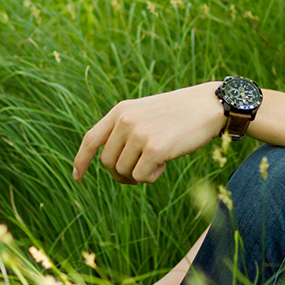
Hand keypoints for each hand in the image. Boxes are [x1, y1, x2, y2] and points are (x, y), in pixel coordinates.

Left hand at [72, 82, 225, 184]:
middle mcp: (125, 121)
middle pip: (107, 162)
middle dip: (120, 173)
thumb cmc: (178, 114)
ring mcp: (139, 134)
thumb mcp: (145, 114)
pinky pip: (141, 177)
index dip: (80, 160)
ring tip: (156, 163)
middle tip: (138, 173)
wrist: (208, 106)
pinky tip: (164, 165)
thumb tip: (110, 164)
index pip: (90, 139)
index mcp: (120, 111)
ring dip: (138, 175)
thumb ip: (125, 131)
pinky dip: (151, 177)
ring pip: (123, 172)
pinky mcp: (155, 148)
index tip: (76, 176)